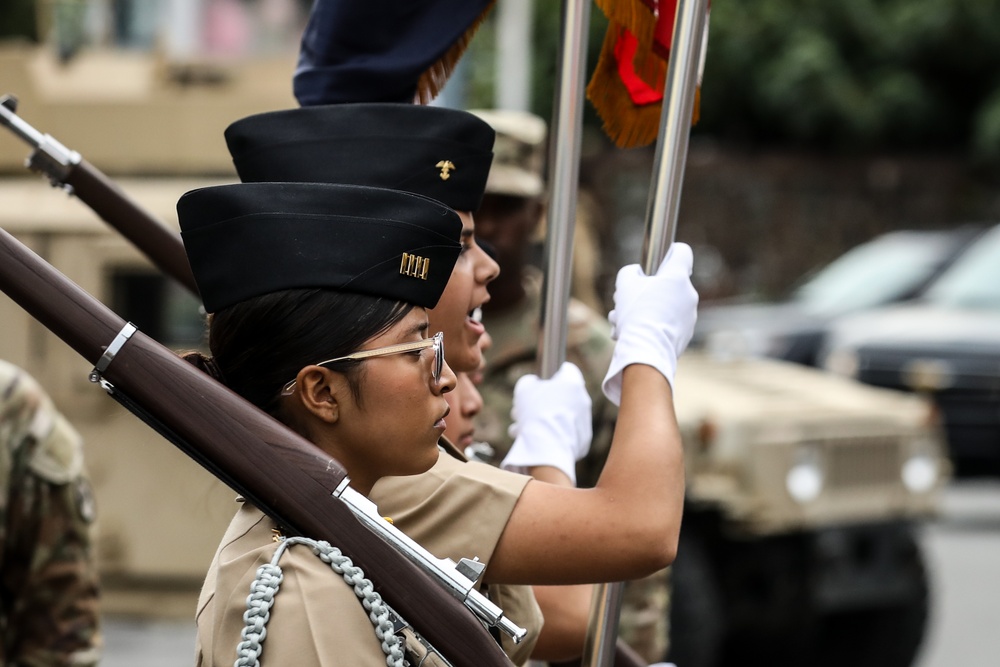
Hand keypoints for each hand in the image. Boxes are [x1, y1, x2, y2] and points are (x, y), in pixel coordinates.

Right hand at [502, 362, 591, 484]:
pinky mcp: (582, 440)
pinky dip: (551, 435)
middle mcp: (583, 399)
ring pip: (559, 416)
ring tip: (520, 428)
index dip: (550, 373)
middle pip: (560, 395)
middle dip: (539, 402)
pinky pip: (564, 433)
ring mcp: (584, 420)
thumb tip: (532, 385)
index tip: (538, 382)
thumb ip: (529, 382)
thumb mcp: (524, 388)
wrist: (547, 446)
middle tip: (522, 409)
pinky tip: (532, 440)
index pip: (566, 369)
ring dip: (540, 419)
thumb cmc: (534, 412)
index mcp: (573, 382)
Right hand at [603, 243, 698, 404]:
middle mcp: (689, 293)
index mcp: (677, 277)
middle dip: (648, 290)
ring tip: (623, 322)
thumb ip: (631, 272)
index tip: (657, 261)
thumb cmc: (635, 313)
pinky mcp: (686, 333)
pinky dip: (653, 326)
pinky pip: (668, 323)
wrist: (645, 349)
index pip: (682, 252)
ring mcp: (690, 315)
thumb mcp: (625, 283)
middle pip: (669, 283)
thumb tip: (637, 275)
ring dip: (646, 310)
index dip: (668, 252)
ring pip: (666, 305)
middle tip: (628, 300)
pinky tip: (634, 333)